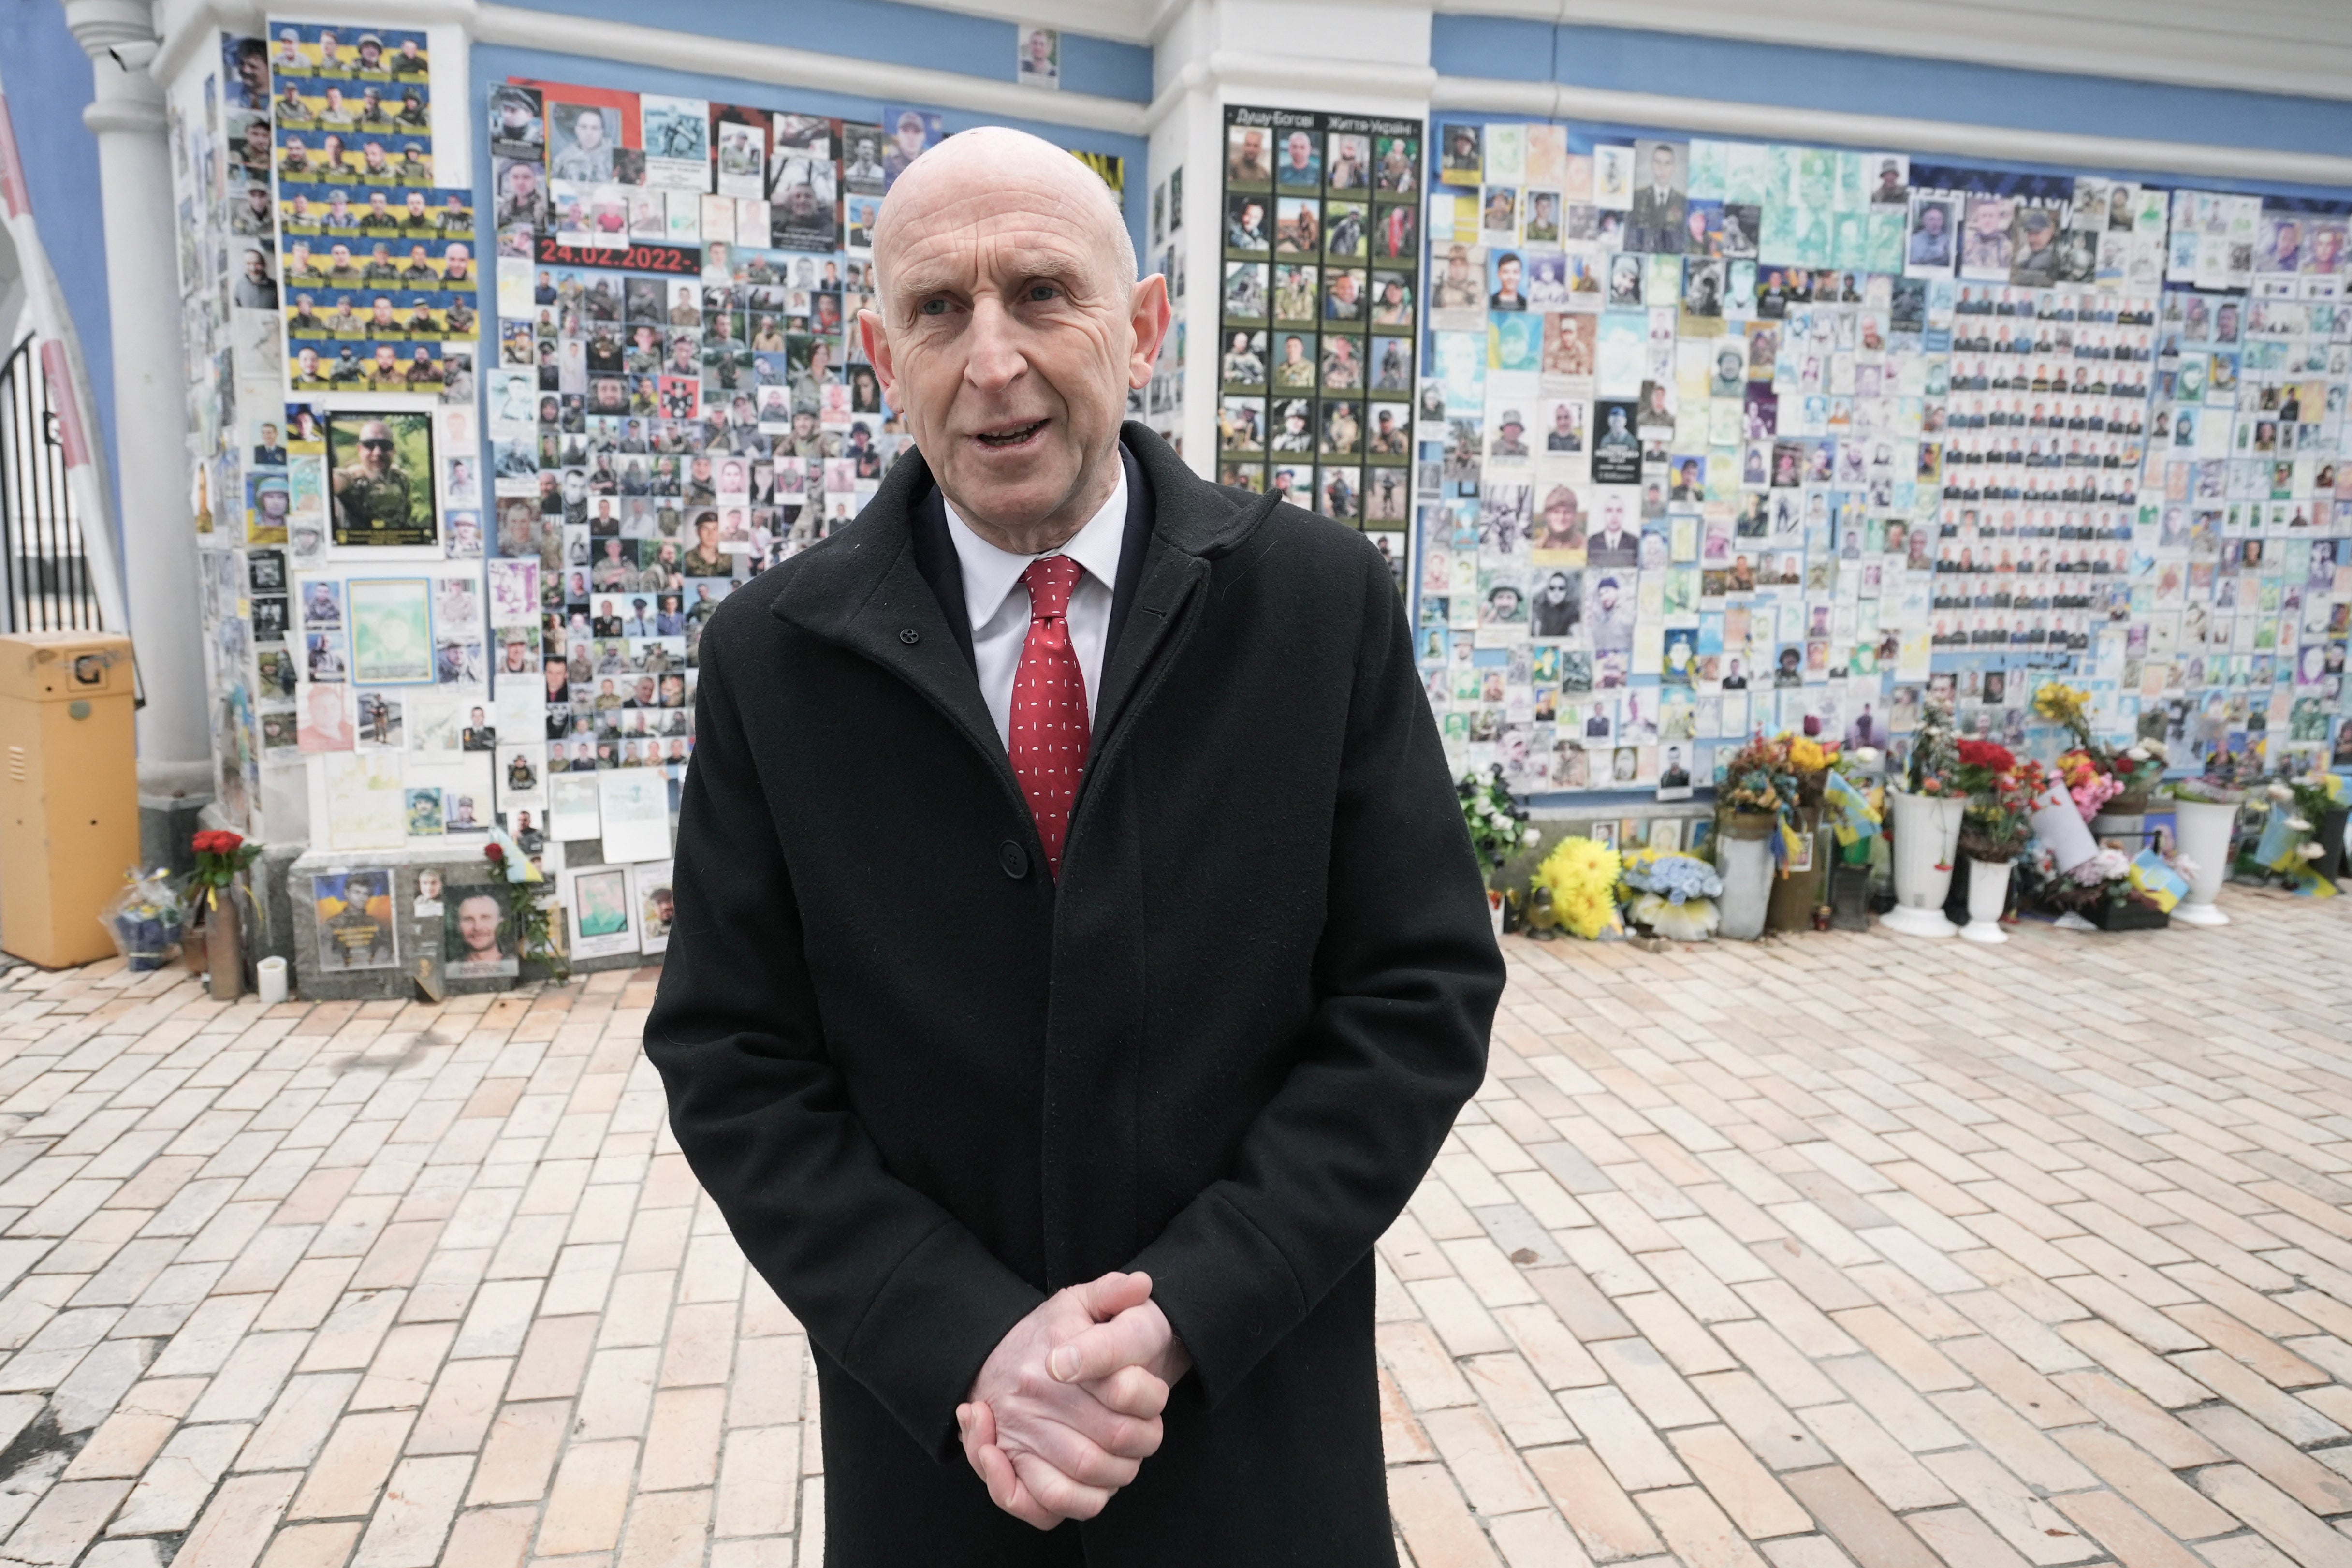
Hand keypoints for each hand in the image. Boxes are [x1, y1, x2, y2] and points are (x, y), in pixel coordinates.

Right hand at [956, 1270, 1177, 1527]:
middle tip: (1146, 1434)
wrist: (995, 1356)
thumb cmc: (1049, 1334)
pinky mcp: (1008, 1465)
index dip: (1153, 1399)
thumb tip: (1141, 1285)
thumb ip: (1113, 1291)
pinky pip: (1047, 1503)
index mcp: (1057, 1353)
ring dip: (1119, 1473)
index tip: (1154, 1396)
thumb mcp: (1079, 1303)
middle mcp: (1033, 1394)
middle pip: (1114, 1437)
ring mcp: (1018, 1433)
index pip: (1126, 1390)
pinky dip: (1081, 1502)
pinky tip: (1095, 1486)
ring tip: (1124, 1458)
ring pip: (1087, 1473)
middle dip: (1144, 1441)